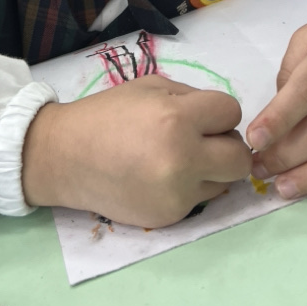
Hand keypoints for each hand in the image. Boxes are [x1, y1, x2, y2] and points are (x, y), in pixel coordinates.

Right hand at [22, 75, 251, 227]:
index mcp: (177, 119)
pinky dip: (189, 187)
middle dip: (229, 145)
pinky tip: (161, 177)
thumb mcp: (150, 88)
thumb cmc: (107, 114)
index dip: (219, 112)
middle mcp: (183, 160)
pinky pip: (200, 199)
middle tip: (205, 141)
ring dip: (211, 169)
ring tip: (179, 159)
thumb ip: (190, 98)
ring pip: (225, 183)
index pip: (232, 113)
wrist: (65, 157)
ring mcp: (177, 194)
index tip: (201, 115)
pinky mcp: (170, 217)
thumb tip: (220, 118)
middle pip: (241, 159)